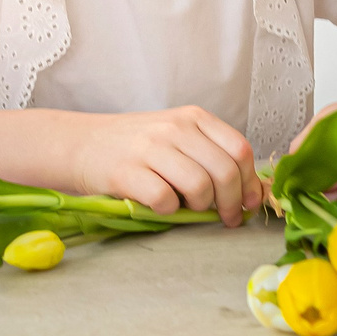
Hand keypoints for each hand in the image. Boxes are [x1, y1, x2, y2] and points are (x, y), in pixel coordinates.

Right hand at [64, 105, 264, 223]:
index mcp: (193, 117)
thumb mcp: (177, 136)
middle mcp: (174, 128)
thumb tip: (254, 192)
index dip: (250, 183)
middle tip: (227, 218)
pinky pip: (165, 200)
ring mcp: (149, 148)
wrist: (83, 143)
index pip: (239, 150)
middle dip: (232, 204)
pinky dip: (170, 211)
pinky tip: (161, 205)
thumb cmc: (137, 146)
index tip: (249, 203)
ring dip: (201, 207)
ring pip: (199, 186)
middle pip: (224, 172)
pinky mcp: (127, 172)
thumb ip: (212, 155)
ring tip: (190, 208)